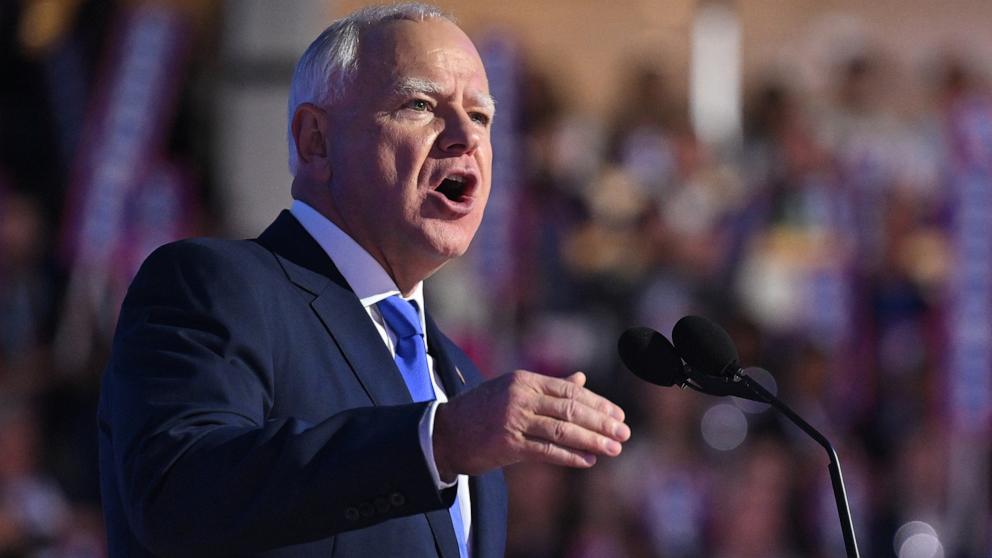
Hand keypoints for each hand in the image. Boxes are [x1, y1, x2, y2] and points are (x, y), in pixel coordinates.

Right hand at [432, 370, 629, 480]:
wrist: (444, 433)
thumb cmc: (482, 411)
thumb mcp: (514, 391)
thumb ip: (550, 387)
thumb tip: (582, 379)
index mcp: (525, 380)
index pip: (571, 390)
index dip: (598, 403)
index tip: (619, 415)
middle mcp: (521, 396)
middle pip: (571, 408)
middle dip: (602, 422)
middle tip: (624, 433)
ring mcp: (514, 419)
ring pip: (563, 429)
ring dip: (593, 440)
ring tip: (614, 449)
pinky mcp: (508, 443)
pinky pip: (547, 450)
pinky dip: (570, 456)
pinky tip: (589, 460)